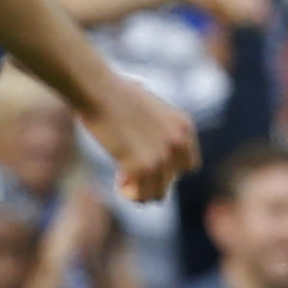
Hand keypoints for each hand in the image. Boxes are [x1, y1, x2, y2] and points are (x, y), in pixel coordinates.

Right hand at [79, 76, 197, 203]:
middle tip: (130, 168)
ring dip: (140, 189)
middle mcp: (179, 142)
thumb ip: (157, 125)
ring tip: (123, 177)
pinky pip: (140, 196)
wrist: (99, 90)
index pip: (187, 164)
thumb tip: (148, 138)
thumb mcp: (149, 106)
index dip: (167, 167)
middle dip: (152, 177)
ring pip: (157, 193)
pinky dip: (128, 192)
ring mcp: (162, 156)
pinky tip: (118, 179)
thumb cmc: (115, 92)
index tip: (146, 160)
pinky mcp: (143, 166)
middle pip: (172, 180)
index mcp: (183, 126)